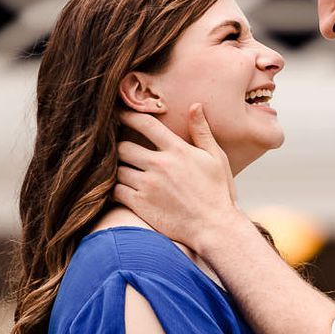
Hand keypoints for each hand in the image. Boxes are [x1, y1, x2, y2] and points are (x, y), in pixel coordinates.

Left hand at [115, 105, 237, 248]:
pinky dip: (117, 189)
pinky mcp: (141, 204)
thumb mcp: (215, 158)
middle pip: (123, 146)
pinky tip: (123, 190)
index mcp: (178, 150)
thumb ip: (202, 131)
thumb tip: (195, 106)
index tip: (120, 114)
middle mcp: (160, 165)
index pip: (145, 124)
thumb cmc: (218, 192)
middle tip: (121, 150)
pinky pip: (116, 190)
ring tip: (124, 171)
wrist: (215, 228)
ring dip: (118, 169)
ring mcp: (149, 185)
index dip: (128, 116)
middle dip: (120, 147)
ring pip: (117, 169)